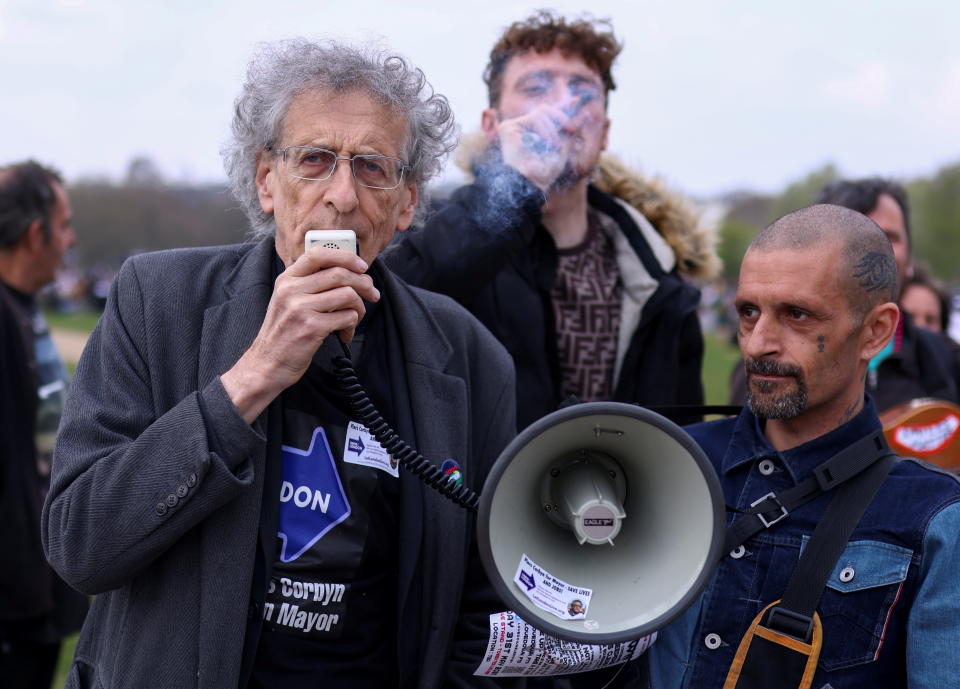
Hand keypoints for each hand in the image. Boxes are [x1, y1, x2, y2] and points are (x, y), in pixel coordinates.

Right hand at [221, 247, 379, 421]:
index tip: (362, 266)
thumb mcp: (288, 300)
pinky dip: (352, 326)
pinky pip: (348, 317)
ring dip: (359, 308)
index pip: (318, 254)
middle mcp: (291, 290)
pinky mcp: (312, 328)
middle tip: (372, 295)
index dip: (346, 256)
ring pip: (348, 295)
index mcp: (287, 279)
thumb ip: (310, 284)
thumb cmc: (284, 332)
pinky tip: (344, 335)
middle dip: (364, 284)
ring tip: (353, 320)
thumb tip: (349, 271)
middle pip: (340, 274)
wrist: (267, 363)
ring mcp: (301, 308)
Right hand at [495, 103, 576, 192]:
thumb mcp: (563, 150)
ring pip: (541, 112)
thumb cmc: (545, 174)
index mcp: (533, 134)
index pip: (547, 115)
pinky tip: (545, 143)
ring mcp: (514, 128)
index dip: (561, 108)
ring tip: (554, 146)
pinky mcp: (508, 128)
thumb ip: (569, 132)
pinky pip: (534, 118)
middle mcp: (522, 129)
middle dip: (561, 117)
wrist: (531, 184)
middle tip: (570, 130)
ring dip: (553, 130)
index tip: (577, 101)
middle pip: (545, 109)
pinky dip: (545, 130)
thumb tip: (584, 114)